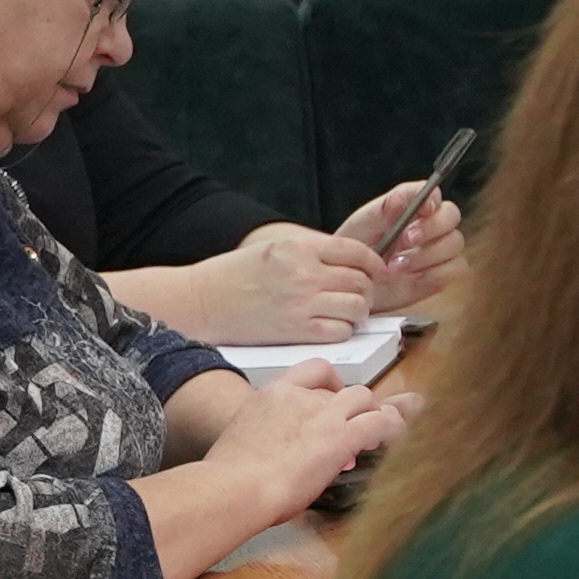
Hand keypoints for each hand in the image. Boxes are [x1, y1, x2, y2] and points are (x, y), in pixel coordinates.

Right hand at [176, 222, 375, 345]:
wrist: (201, 301)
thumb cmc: (234, 275)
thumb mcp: (275, 248)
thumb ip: (312, 252)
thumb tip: (350, 261)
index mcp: (300, 247)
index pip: (356, 251)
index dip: (374, 263)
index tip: (377, 271)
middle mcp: (305, 272)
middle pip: (361, 281)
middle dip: (367, 289)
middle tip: (358, 295)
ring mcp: (302, 302)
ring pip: (358, 307)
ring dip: (358, 312)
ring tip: (346, 313)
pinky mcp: (297, 330)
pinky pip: (341, 331)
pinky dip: (343, 330)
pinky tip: (331, 327)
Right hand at [201, 363, 406, 511]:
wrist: (232, 489)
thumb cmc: (228, 480)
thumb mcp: (245, 442)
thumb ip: (270, 437)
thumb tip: (285, 456)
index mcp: (270, 395)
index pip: (313, 371)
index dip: (331, 384)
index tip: (335, 397)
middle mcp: (299, 397)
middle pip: (344, 389)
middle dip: (356, 409)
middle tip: (359, 430)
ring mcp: (322, 415)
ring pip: (366, 399)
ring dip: (376, 415)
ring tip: (383, 434)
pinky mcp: (341, 437)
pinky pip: (381, 423)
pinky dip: (393, 428)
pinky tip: (398, 439)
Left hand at [351, 184, 468, 316]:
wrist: (354, 282)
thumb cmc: (358, 249)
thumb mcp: (363, 226)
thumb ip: (382, 209)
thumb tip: (400, 199)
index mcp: (413, 207)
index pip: (433, 194)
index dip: (433, 198)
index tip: (424, 207)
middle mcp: (432, 224)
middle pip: (451, 215)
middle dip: (431, 227)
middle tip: (405, 239)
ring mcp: (440, 249)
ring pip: (455, 243)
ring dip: (427, 254)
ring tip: (396, 265)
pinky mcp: (443, 273)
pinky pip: (456, 268)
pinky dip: (434, 273)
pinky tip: (411, 277)